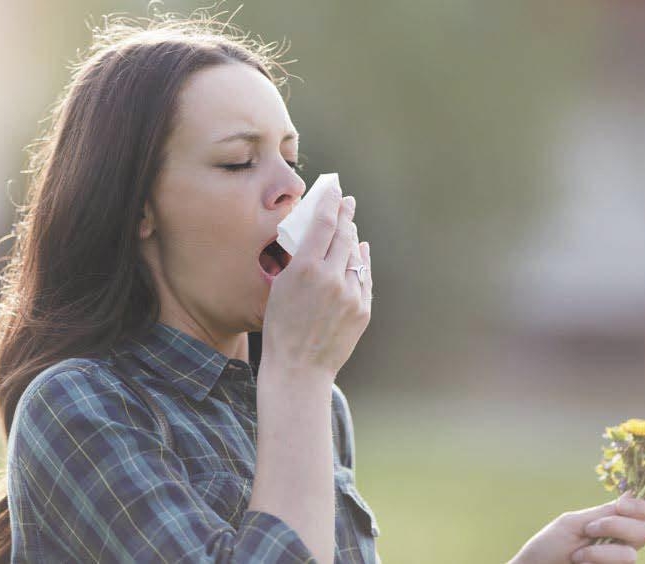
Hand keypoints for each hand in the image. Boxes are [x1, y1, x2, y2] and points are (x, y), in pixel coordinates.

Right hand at [262, 186, 371, 379]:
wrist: (299, 369)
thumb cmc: (281, 328)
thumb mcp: (280, 287)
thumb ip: (300, 260)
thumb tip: (318, 237)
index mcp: (305, 269)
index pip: (323, 223)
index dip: (330, 202)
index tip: (334, 189)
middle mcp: (331, 277)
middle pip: (344, 235)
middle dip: (346, 214)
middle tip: (347, 201)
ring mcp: (350, 294)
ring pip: (356, 255)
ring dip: (352, 239)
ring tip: (349, 226)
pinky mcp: (362, 309)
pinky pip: (364, 277)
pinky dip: (361, 263)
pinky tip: (360, 252)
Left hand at [509, 491, 644, 563]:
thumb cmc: (550, 545)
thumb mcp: (575, 523)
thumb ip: (604, 513)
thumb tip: (631, 495)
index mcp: (614, 525)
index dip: (642, 507)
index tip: (621, 505)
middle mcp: (621, 544)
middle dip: (617, 526)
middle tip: (589, 529)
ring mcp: (618, 562)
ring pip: (631, 554)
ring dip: (599, 550)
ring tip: (577, 554)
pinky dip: (597, 559)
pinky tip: (579, 561)